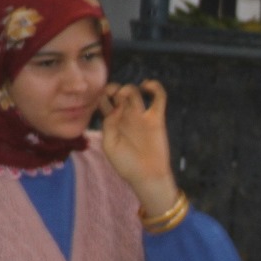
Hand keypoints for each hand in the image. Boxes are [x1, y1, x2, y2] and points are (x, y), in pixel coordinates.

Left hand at [98, 80, 178, 213]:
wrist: (146, 175)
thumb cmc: (125, 164)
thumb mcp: (109, 145)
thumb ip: (108, 125)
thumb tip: (115, 109)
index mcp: (112, 122)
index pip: (104, 100)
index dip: (100, 94)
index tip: (100, 99)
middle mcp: (126, 117)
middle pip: (118, 93)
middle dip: (114, 88)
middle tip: (114, 95)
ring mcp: (142, 116)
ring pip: (135, 92)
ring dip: (129, 88)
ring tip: (127, 94)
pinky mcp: (157, 119)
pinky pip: (159, 98)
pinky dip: (155, 88)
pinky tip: (148, 85)